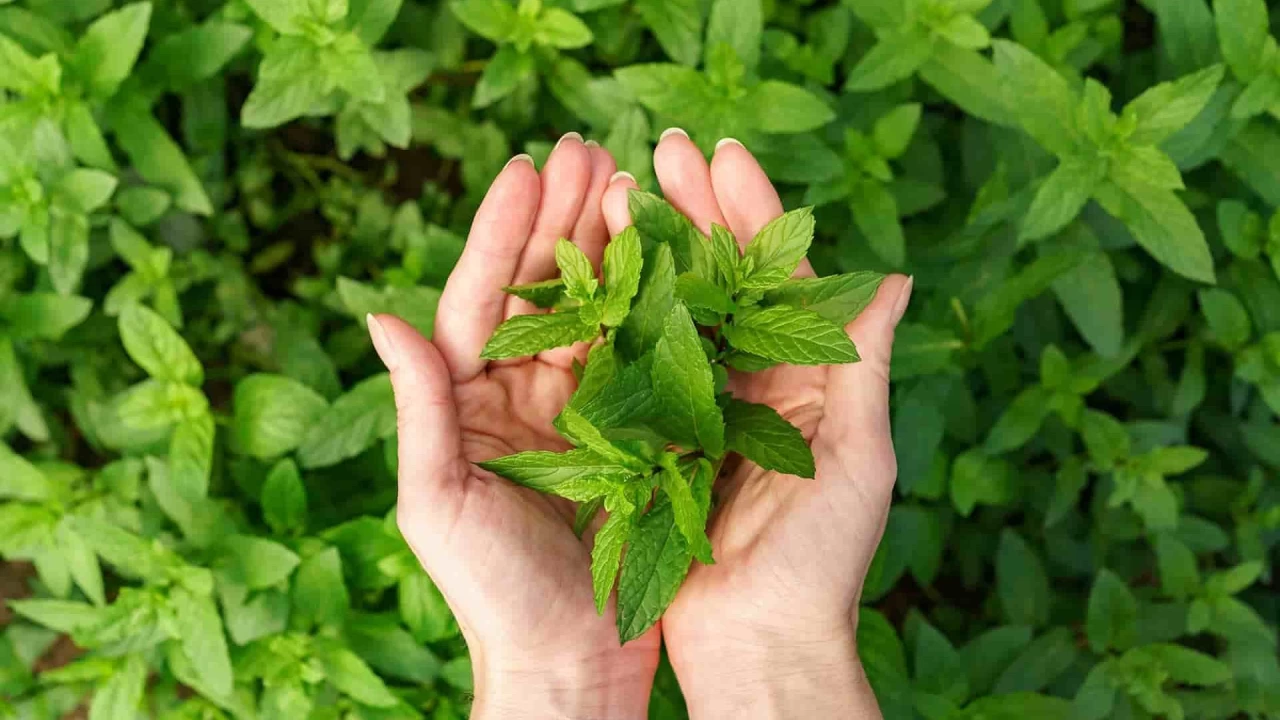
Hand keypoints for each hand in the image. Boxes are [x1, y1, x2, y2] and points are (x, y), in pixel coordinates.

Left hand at [370, 135, 659, 719]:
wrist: (569, 662)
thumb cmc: (491, 594)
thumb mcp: (439, 501)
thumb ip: (420, 408)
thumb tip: (381, 315)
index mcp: (469, 402)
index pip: (482, 299)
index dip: (503, 232)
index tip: (527, 168)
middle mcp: (521, 395)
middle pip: (542, 289)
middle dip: (562, 217)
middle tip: (588, 148)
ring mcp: (579, 410)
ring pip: (595, 310)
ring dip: (610, 245)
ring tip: (631, 180)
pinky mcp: (631, 433)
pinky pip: (640, 356)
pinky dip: (654, 304)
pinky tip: (672, 256)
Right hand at [601, 132, 911, 718]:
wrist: (757, 645)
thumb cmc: (822, 564)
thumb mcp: (858, 460)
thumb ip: (862, 366)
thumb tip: (894, 277)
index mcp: (809, 380)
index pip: (782, 277)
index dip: (753, 212)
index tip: (720, 155)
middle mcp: (755, 384)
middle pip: (724, 279)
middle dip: (696, 211)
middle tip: (661, 148)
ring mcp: (702, 409)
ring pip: (676, 311)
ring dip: (653, 249)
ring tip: (620, 188)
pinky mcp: (656, 440)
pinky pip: (637, 367)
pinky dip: (620, 317)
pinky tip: (595, 269)